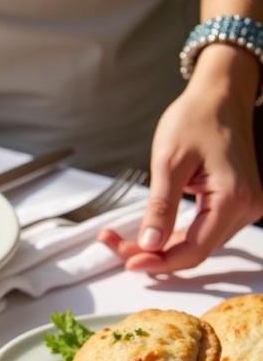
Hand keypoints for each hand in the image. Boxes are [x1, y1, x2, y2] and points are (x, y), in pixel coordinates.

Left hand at [98, 45, 262, 272]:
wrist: (218, 97)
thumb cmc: (195, 119)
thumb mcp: (169, 162)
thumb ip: (160, 207)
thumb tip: (150, 244)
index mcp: (233, 198)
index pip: (195, 249)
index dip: (159, 262)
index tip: (127, 264)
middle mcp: (246, 207)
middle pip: (195, 249)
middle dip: (153, 254)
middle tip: (114, 246)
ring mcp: (243, 206)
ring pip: (197, 242)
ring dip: (160, 246)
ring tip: (122, 239)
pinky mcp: (234, 202)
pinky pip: (202, 229)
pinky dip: (173, 234)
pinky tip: (148, 233)